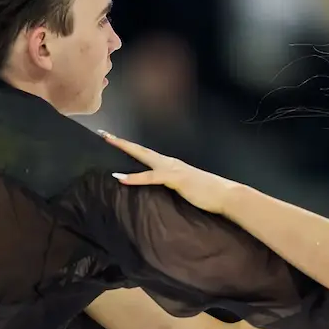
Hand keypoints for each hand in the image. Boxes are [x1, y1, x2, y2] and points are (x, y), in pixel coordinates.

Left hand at [99, 131, 239, 214]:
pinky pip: (151, 177)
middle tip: (104, 134)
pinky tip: (121, 177)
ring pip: (144, 157)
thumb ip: (173, 185)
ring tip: (109, 143)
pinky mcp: (175, 178)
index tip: (115, 141)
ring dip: (125, 149)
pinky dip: (135, 177)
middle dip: (121, 142)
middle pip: (140, 150)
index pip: (146, 154)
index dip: (130, 148)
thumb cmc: (207, 193)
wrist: (225, 194)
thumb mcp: (185, 187)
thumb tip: (162, 190)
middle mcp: (169, 162)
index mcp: (171, 165)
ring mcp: (172, 168)